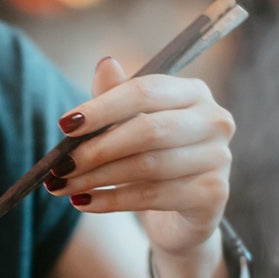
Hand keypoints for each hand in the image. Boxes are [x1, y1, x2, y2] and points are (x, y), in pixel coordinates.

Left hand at [46, 56, 233, 277]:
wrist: (182, 214)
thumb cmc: (152, 157)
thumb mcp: (129, 124)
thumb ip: (116, 97)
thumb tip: (106, 63)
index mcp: (194, 92)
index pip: (145, 91)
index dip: (102, 108)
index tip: (64, 125)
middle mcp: (214, 120)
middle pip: (147, 130)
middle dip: (97, 149)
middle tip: (59, 165)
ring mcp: (219, 158)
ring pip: (148, 166)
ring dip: (97, 178)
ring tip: (62, 186)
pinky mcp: (214, 195)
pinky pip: (153, 196)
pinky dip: (112, 200)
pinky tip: (84, 202)